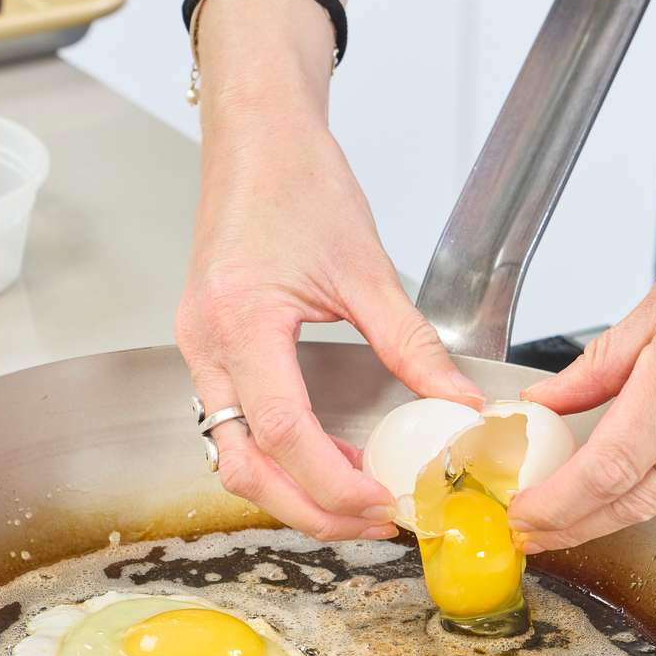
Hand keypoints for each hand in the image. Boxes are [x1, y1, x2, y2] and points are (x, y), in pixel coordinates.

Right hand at [176, 105, 482, 541]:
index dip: (333, 481)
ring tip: (356, 498)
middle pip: (243, 464)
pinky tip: (328, 459)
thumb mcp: (365, 267)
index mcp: (241, 320)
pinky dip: (279, 457)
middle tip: (371, 521)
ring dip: (290, 490)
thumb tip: (456, 403)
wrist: (255, 135)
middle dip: (308, 508)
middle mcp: (206, 343)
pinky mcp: (208, 348)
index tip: (382, 503)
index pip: (283, 430)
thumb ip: (411, 343)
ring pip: (231, 455)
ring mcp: (199, 349)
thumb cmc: (297, 179)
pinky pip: (233, 426)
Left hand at [506, 118, 655, 550]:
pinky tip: (637, 467)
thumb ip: (602, 361)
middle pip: (639, 496)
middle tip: (534, 531)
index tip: (522, 516)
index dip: (558, 504)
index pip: (608, 463)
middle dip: (578, 523)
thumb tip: (545, 401)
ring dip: (618, 504)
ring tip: (568, 500)